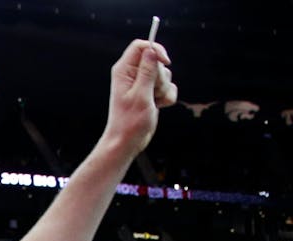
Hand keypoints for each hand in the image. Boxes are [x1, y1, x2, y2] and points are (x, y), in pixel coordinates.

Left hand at [104, 40, 175, 156]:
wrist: (128, 141)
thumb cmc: (129, 121)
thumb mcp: (140, 94)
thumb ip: (147, 72)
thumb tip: (152, 50)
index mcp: (124, 70)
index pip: (140, 46)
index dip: (155, 49)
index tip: (166, 62)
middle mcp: (133, 74)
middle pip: (156, 60)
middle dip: (161, 77)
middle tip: (152, 92)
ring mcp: (143, 84)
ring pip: (164, 75)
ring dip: (164, 89)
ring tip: (153, 102)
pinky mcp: (151, 93)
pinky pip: (168, 87)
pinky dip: (167, 97)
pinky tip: (158, 106)